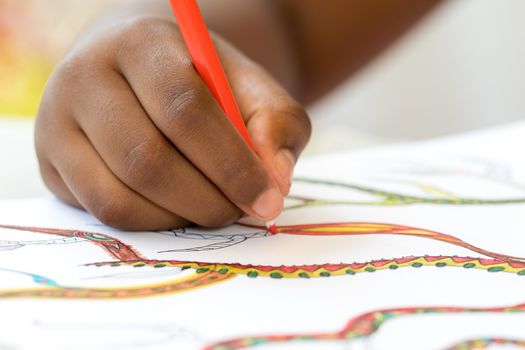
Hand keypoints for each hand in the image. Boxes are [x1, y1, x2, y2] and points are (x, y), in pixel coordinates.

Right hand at [35, 17, 310, 229]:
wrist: (140, 72)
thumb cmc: (202, 82)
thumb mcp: (250, 88)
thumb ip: (277, 124)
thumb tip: (276, 180)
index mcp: (140, 43)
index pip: (185, 111)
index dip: (232, 164)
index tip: (269, 199)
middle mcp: (85, 76)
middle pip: (147, 160)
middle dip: (208, 200)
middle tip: (245, 210)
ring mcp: (56, 121)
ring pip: (120, 196)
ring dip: (181, 217)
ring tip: (215, 207)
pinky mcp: (51, 162)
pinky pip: (104, 211)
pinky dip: (153, 222)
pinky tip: (180, 209)